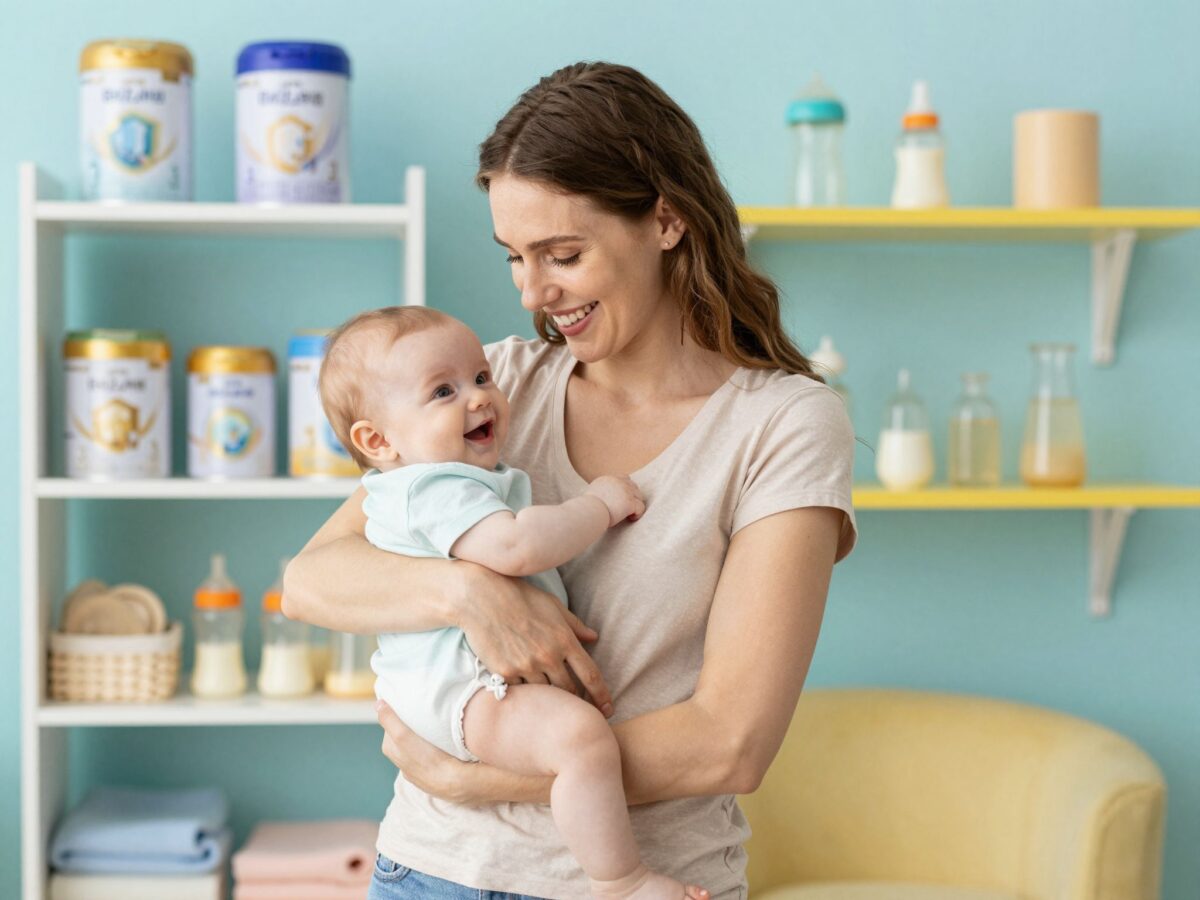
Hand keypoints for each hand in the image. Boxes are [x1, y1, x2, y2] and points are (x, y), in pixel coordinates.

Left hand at [376, 700, 473, 802]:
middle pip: (403, 734)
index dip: (399, 714)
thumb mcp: (402, 736)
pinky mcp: (433, 770)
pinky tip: (441, 741)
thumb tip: (378, 704)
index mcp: (391, 750)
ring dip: (422, 735)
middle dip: (410, 723)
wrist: (453, 782)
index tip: (409, 705)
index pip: (390, 725)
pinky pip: (428, 752)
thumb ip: (390, 720)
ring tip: (433, 724)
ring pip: (416, 744)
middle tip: (422, 712)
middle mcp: (401, 761)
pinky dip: (431, 745)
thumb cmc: (427, 759)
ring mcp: (417, 767)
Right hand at [457, 562, 613, 716]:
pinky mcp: (505, 673)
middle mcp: (548, 656)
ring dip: (551, 697)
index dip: (602, 696)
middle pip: (570, 690)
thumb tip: (594, 638)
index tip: (608, 709)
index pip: (591, 675)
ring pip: (546, 694)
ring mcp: (526, 666)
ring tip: (553, 701)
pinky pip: (522, 691)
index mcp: (564, 639)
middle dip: (577, 700)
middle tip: (580, 707)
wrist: (481, 597)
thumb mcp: (553, 606)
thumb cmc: (519, 597)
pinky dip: (527, 692)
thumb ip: (575, 625)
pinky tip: (527, 691)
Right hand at [584, 475, 645, 526]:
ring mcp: (625, 491)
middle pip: (634, 486)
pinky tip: (630, 518)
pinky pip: (641, 507)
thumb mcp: (592, 495)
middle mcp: (618, 482)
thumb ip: (601, 493)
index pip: (624, 478)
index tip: (623, 500)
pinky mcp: (630, 502)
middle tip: (627, 509)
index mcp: (607, 479)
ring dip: (635, 506)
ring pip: (639, 497)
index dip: (626, 489)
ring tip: (628, 515)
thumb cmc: (587, 510)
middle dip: (633, 497)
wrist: (588, 513)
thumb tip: (606, 500)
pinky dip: (638, 514)